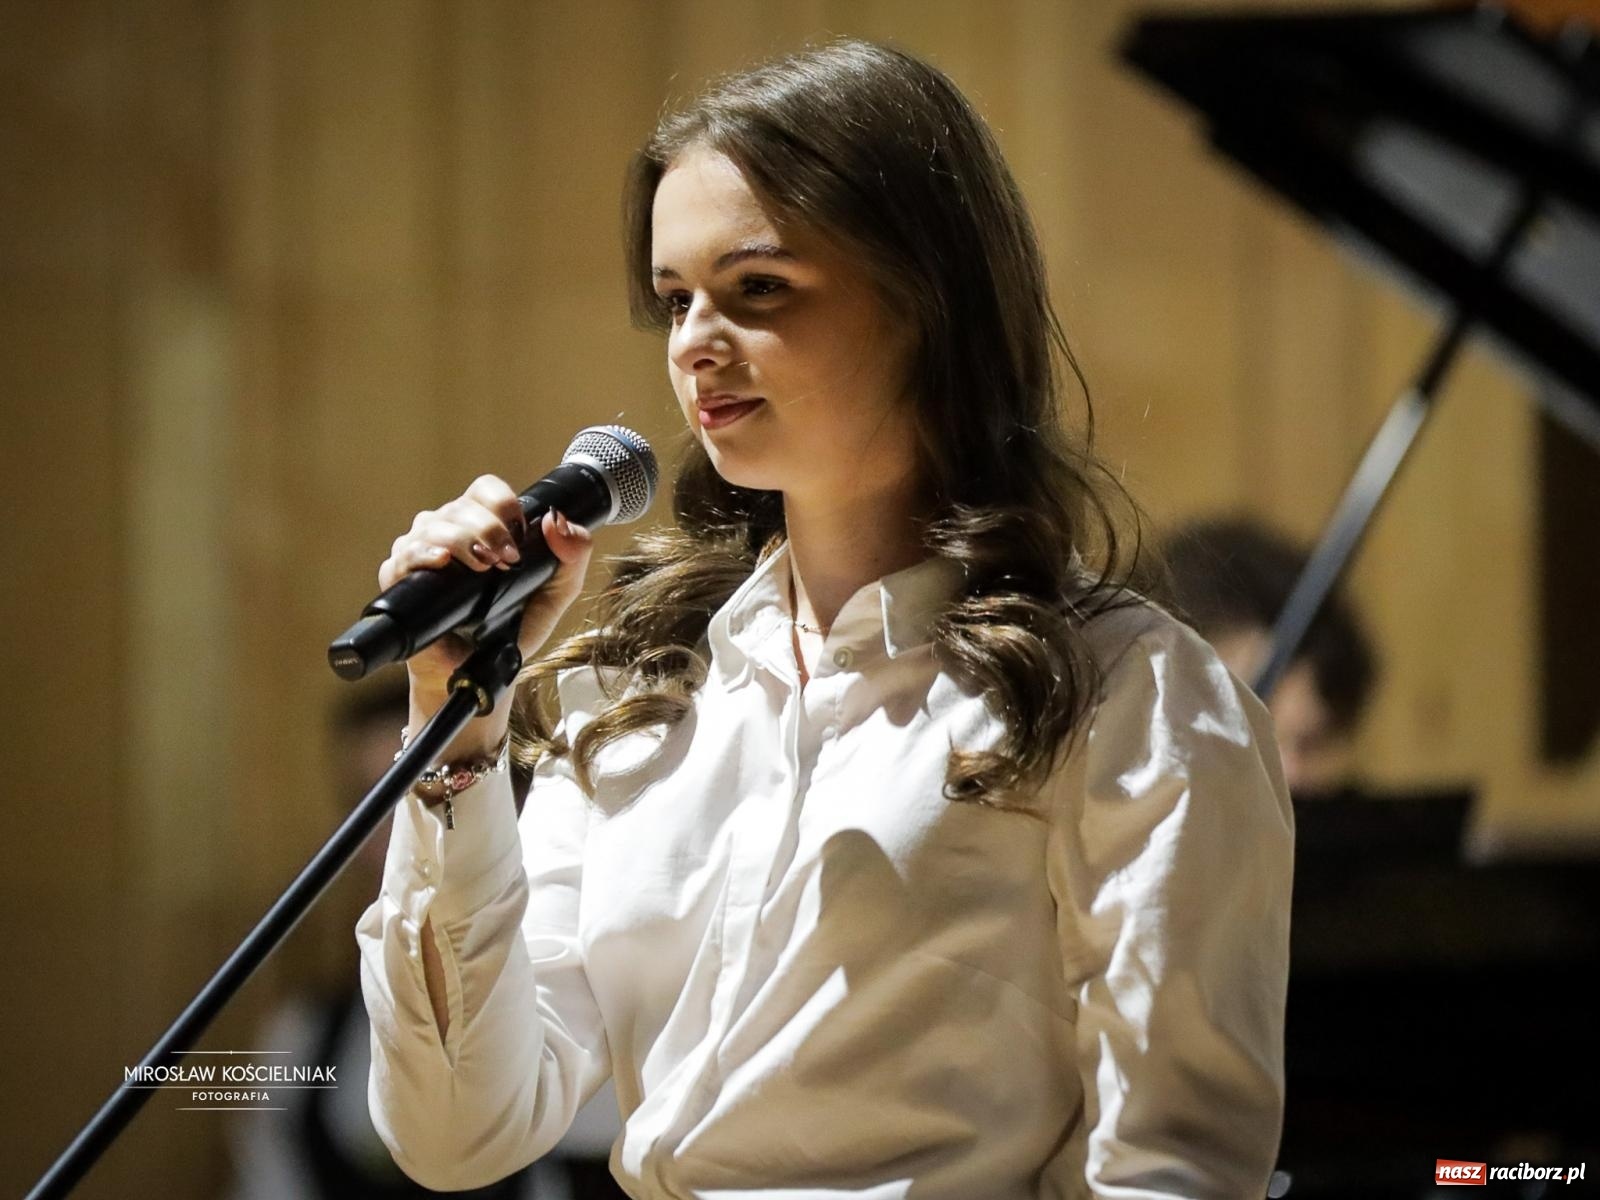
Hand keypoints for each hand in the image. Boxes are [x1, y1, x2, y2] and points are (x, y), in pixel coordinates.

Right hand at [377, 474, 594, 708]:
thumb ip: (573, 556)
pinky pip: (403, 556)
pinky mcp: (398, 580)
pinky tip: (441, 561)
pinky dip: (422, 554)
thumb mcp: (557, 592)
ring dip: (462, 540)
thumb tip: (557, 520)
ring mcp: (420, 552)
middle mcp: (447, 531)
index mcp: (481, 525)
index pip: (486, 490)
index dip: (504, 505)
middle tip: (506, 560)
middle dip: (489, 529)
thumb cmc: (512, 627)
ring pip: (433, 525)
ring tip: (482, 568)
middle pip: (461, 507)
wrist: (481, 671)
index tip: (520, 536)